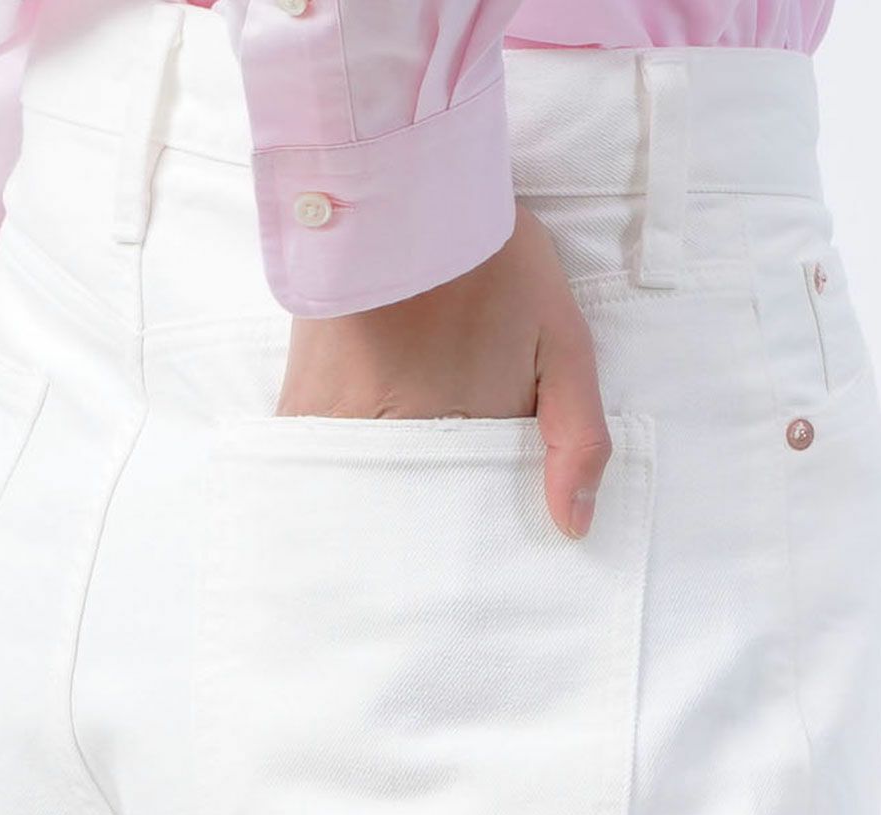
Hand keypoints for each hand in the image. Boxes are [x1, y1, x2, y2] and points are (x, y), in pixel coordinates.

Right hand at [276, 202, 610, 537]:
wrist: (410, 192)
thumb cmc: (496, 264)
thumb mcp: (564, 342)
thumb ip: (579, 437)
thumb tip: (572, 527)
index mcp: (470, 436)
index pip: (469, 521)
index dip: (473, 538)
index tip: (476, 555)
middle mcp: (402, 440)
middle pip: (411, 517)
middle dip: (421, 538)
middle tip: (429, 555)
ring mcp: (344, 424)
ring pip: (360, 499)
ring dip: (374, 513)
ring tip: (383, 523)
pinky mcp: (302, 404)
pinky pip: (311, 469)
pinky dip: (328, 484)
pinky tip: (339, 491)